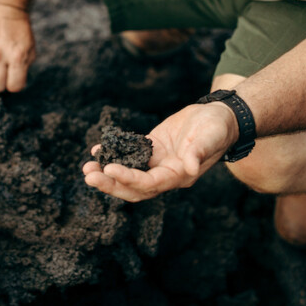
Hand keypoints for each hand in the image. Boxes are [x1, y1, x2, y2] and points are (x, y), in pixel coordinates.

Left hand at [82, 103, 237, 201]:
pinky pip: (129, 156)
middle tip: (88, 176)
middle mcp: (166, 174)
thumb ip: (198, 152)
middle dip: (110, 184)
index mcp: (180, 175)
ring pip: (128, 175)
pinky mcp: (152, 149)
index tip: (109, 169)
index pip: (150, 184)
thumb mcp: (210, 136)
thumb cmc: (217, 127)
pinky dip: (113, 154)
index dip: (129, 178)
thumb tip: (188, 168)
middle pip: (134, 188)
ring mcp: (157, 163)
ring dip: (106, 174)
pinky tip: (97, 149)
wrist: (219, 116)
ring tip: (86, 168)